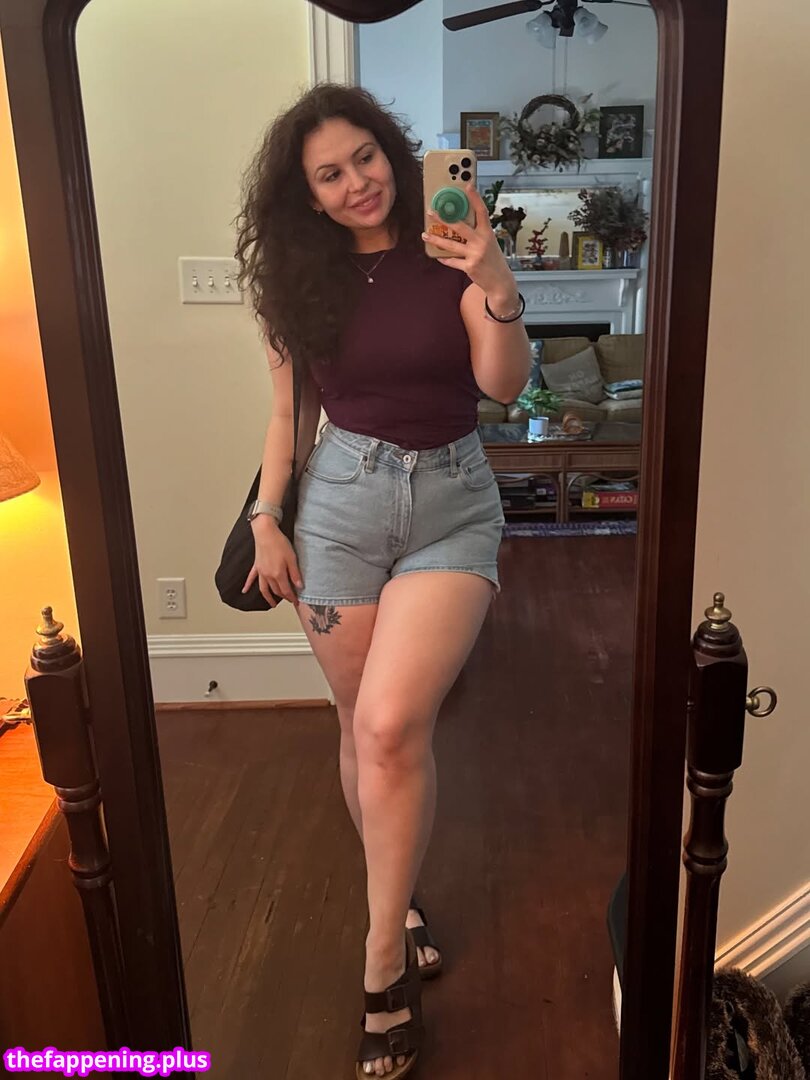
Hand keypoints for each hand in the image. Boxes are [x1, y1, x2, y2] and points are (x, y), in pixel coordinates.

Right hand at [242, 524, 302, 606]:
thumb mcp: (292, 558)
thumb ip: (295, 574)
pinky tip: (244, 591)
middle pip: (276, 590)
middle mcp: (268, 576)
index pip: (286, 590)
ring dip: (268, 598)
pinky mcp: (256, 566)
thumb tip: (299, 586)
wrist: (266, 532)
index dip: (292, 597)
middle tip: (290, 600)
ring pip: (264, 589)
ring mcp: (261, 571)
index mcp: (278, 574)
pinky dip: (247, 585)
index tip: (296, 602)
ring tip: (272, 605)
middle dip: (284, 597)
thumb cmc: (279, 543)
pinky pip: (251, 578)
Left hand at [422, 183, 515, 299]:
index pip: (481, 211)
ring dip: (436, 239)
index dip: (475, 198)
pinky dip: (444, 259)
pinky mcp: (469, 267)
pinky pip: (452, 261)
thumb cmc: (493, 260)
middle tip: (431, 212)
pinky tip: (437, 256)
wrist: (500, 281)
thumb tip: (459, 223)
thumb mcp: (489, 243)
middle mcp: (482, 242)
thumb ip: (477, 233)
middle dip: (443, 218)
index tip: (467, 186)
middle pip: (460, 226)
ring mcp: (475, 254)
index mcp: (488, 233)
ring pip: (451, 244)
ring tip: (425, 235)